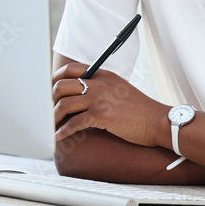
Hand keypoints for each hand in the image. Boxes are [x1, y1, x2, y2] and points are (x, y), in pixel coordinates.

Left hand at [52, 62, 168, 146]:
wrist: (158, 121)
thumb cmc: (140, 110)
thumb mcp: (119, 89)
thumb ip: (102, 88)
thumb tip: (81, 96)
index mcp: (102, 75)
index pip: (71, 69)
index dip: (55, 79)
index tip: (49, 90)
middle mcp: (98, 83)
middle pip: (62, 85)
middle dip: (50, 99)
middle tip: (46, 110)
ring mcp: (99, 98)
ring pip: (64, 104)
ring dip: (53, 116)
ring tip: (50, 125)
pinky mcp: (101, 115)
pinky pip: (74, 123)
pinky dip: (64, 131)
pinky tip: (59, 136)